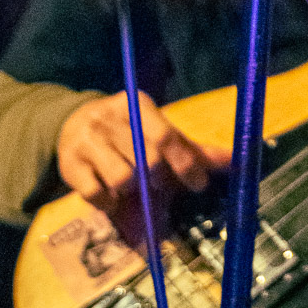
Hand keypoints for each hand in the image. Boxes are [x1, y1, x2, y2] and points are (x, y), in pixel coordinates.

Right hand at [57, 90, 230, 234]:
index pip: (166, 136)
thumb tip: (237, 159)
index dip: (185, 164)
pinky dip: (108, 202)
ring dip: (133, 191)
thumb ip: (193, 148)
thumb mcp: (157, 132)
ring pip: (123, 178)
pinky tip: (111, 195)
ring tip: (131, 186)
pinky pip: (97, 194)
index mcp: (137, 104)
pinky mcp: (70, 165)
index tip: (199, 184)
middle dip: (159, 179)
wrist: (73, 124)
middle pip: (147, 160)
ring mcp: (88, 140)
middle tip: (158, 185)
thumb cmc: (128, 133)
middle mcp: (110, 118)